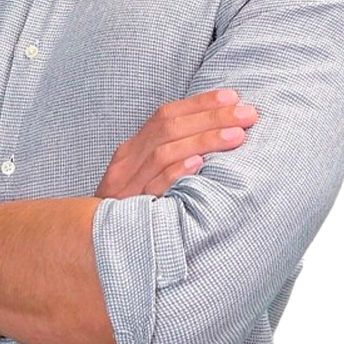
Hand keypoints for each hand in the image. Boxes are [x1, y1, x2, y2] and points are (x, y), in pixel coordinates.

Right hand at [95, 89, 256, 198]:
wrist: (95, 246)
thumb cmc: (130, 212)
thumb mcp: (143, 178)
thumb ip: (169, 157)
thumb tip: (215, 137)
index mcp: (132, 150)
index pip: (165, 115)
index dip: (199, 103)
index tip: (232, 96)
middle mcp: (127, 162)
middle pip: (168, 128)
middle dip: (211, 117)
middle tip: (247, 114)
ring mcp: (126, 186)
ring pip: (164, 152)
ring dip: (202, 140)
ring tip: (236, 136)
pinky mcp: (129, 211)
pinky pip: (153, 187)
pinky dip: (175, 173)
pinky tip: (200, 164)